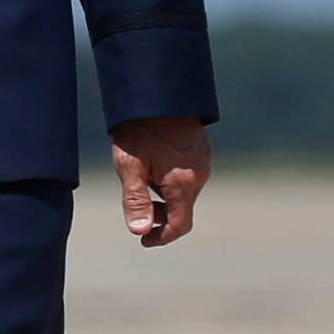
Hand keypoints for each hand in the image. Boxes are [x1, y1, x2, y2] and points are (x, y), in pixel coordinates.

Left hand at [110, 115, 210, 246]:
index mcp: (184, 182)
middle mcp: (200, 173)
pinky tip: (154, 164)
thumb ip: (135, 201)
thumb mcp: (129, 166)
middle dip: (160, 214)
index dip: (162, 237)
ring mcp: (204, 160)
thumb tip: (139, 231)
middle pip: (182, 208)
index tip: (144, 240)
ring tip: (142, 177)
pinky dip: (172, 179)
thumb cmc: (138, 129)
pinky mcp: (202, 149)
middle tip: (137, 207)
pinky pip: (189, 174)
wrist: (155, 93)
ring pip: (186, 191)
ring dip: (165, 195)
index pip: (180, 225)